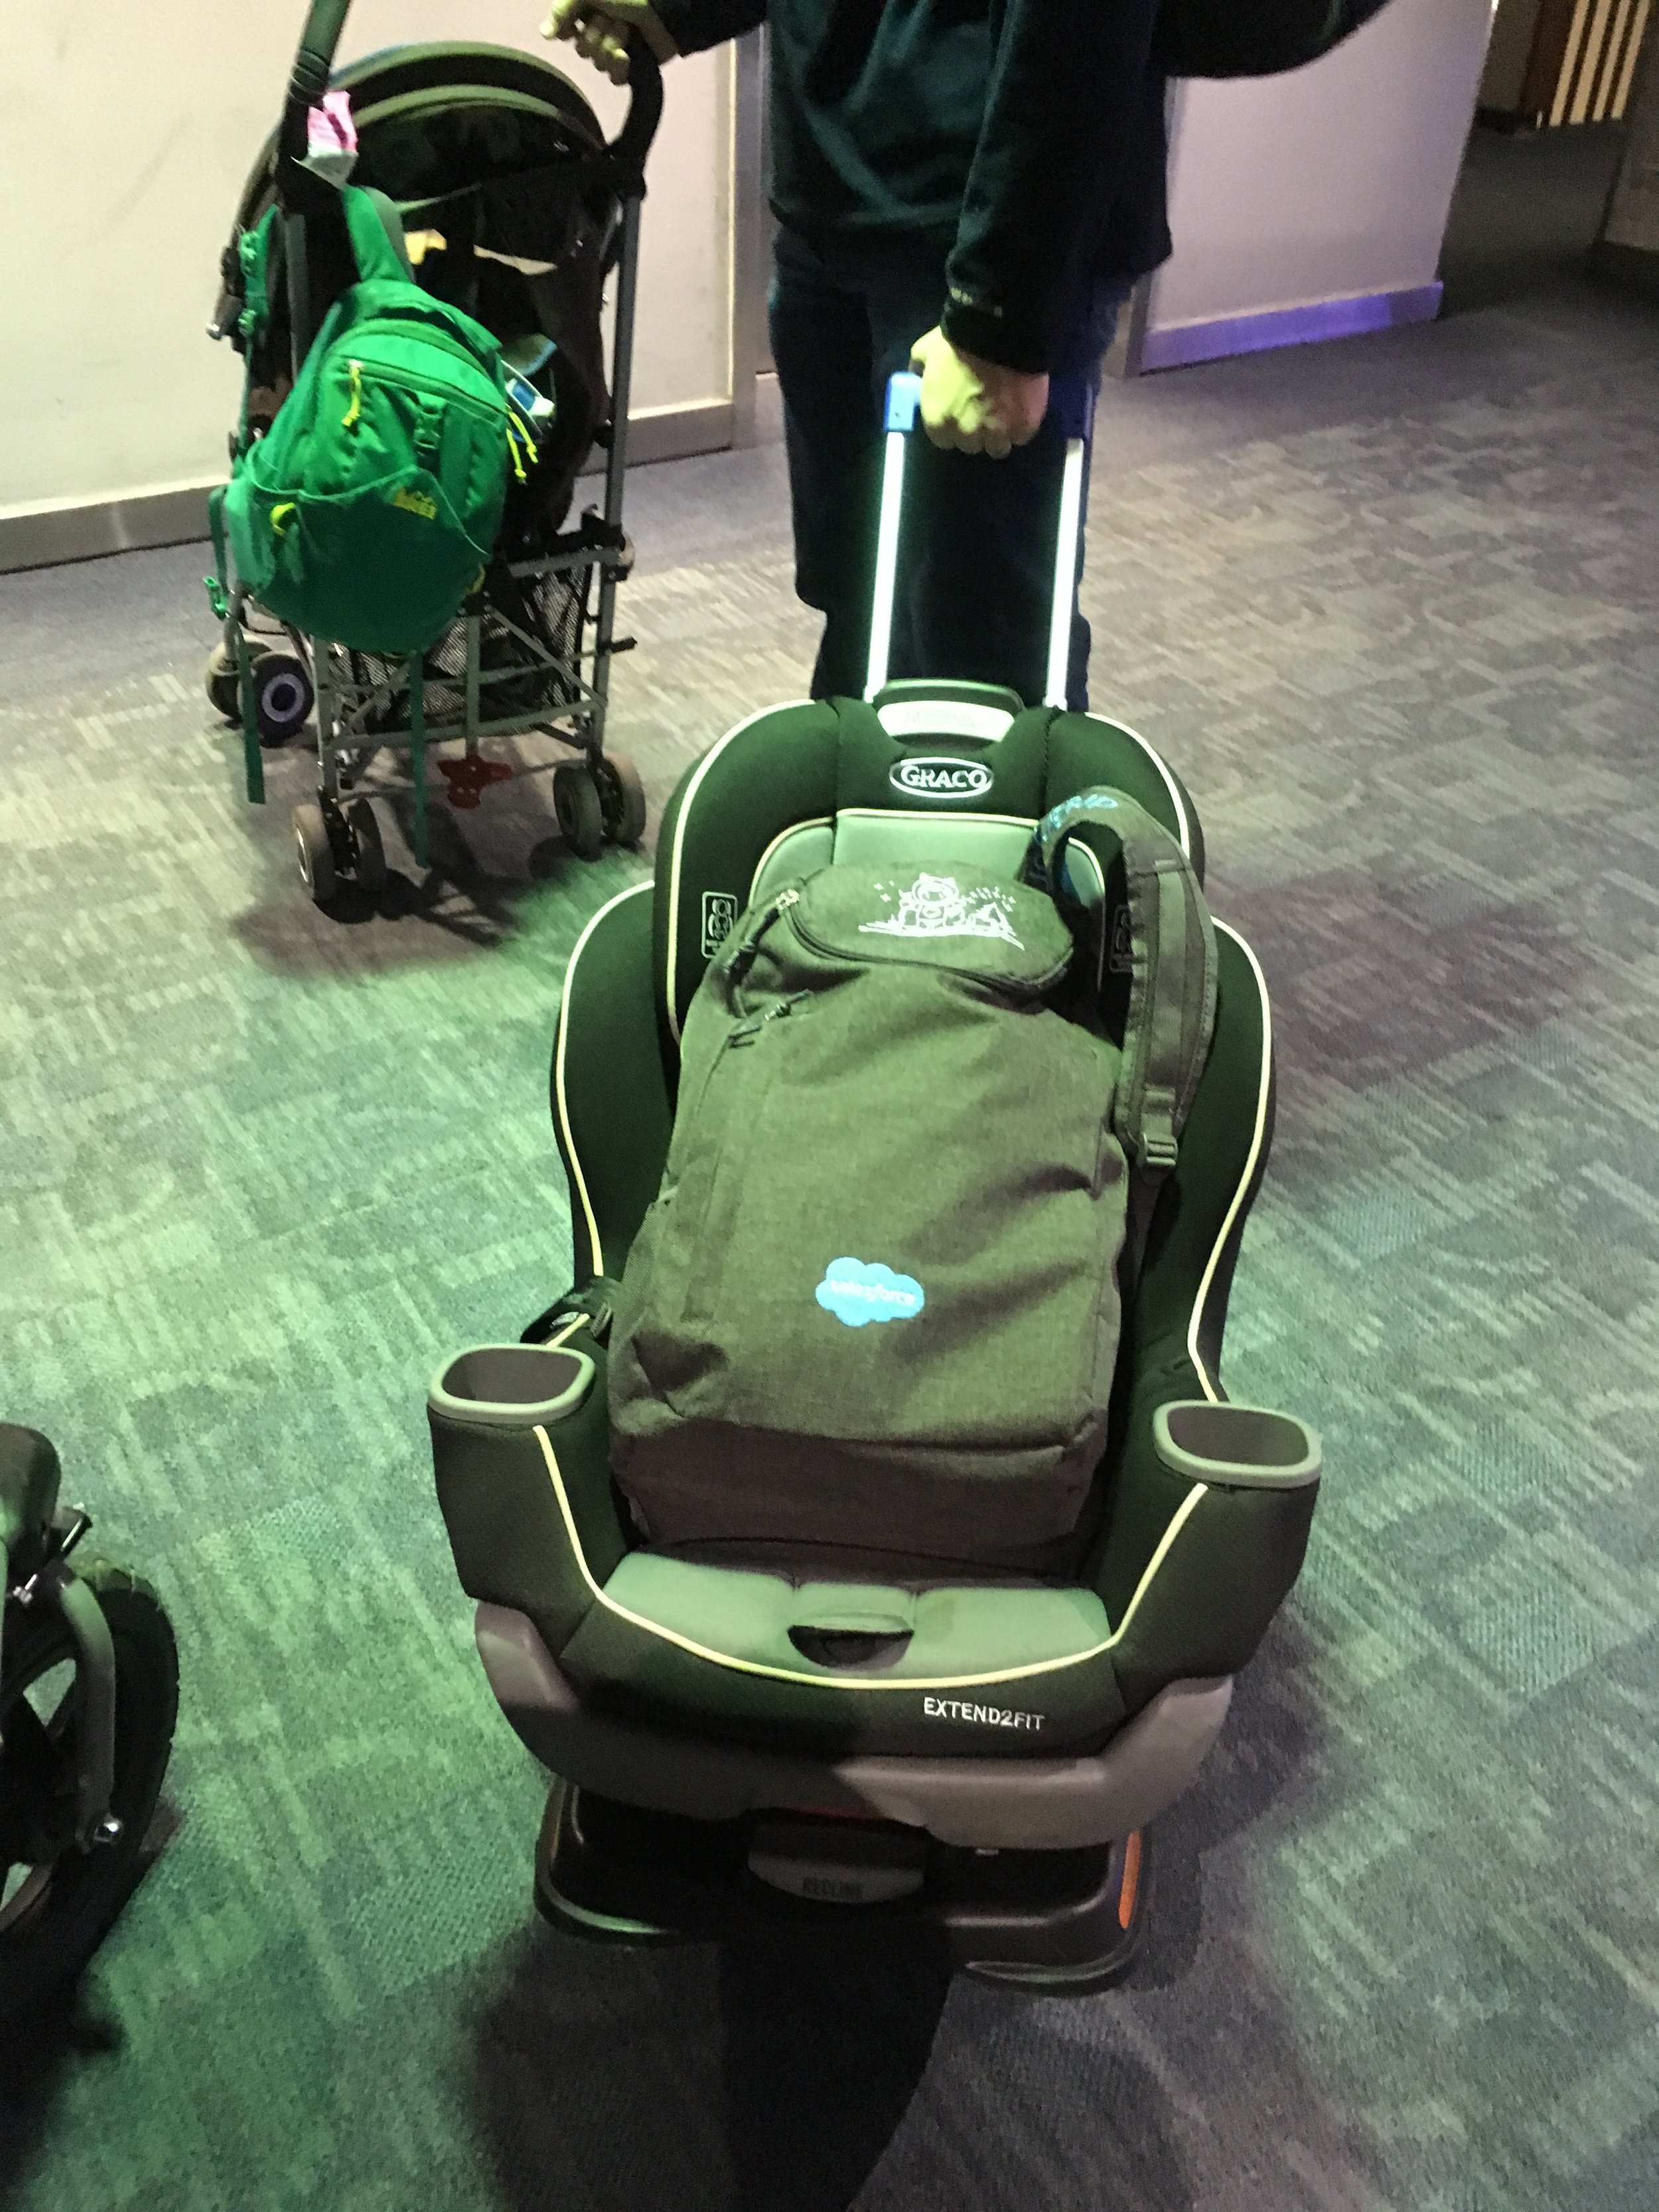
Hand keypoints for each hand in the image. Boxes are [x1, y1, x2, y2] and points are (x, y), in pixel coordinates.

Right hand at [541, 0, 677, 83]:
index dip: (569, 30)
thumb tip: (544, 34)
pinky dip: (620, 67)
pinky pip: (614, 78)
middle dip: (597, 34)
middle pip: (582, 50)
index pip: (566, 31)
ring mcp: (614, 50)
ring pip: (598, 64)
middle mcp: (598, 30)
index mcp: (588, 11)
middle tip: (612, 20)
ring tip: (626, 32)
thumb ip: (563, 9)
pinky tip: (628, 55)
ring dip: (612, 45)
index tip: (574, 26)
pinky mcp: (631, 67)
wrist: (663, 11)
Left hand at [910, 327, 1048, 459]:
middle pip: (971, 445)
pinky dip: (1023, 425)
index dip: (952, 427)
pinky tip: (1023, 409)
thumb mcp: (927, 350)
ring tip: (1006, 414)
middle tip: (984, 410)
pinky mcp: (1024, 427)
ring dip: (1000, 434)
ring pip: (998, 447)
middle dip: (976, 431)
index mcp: (938, 421)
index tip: (960, 413)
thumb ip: (920, 367)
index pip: (943, 440)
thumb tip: (917, 372)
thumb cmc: (958, 342)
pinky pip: (1022, 436)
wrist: (999, 331)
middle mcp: (966, 434)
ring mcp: (997, 433)